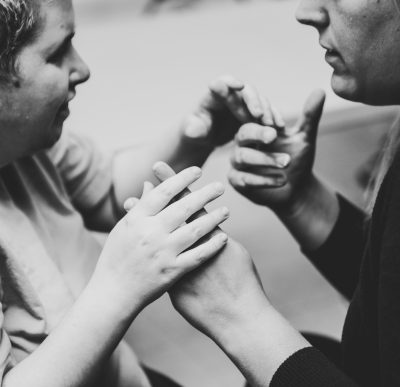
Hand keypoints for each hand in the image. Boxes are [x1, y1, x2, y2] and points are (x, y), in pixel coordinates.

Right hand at [93, 163, 229, 314]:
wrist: (113, 291)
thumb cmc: (116, 256)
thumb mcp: (124, 227)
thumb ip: (139, 206)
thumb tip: (149, 184)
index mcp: (137, 219)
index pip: (163, 192)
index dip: (182, 179)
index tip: (197, 170)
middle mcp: (150, 233)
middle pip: (183, 208)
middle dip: (205, 195)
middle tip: (220, 186)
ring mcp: (162, 253)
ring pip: (195, 230)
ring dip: (213, 218)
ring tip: (226, 210)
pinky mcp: (172, 271)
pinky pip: (197, 256)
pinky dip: (212, 246)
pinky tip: (223, 237)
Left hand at [147, 163, 269, 342]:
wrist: (238, 317)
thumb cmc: (243, 283)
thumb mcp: (235, 253)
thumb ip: (220, 237)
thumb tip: (214, 224)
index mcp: (208, 235)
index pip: (188, 202)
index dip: (175, 183)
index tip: (160, 166)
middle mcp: (189, 246)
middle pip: (169, 212)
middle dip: (158, 192)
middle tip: (146, 173)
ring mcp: (177, 263)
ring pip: (156, 235)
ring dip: (143, 218)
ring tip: (129, 202)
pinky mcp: (170, 280)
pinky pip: (154, 260)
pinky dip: (144, 247)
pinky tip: (132, 239)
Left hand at [181, 75, 274, 147]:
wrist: (207, 136)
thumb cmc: (196, 131)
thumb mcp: (192, 131)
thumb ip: (192, 130)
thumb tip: (193, 130)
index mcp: (214, 94)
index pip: (222, 83)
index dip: (230, 83)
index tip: (238, 86)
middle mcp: (232, 94)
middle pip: (246, 91)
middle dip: (253, 100)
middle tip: (258, 115)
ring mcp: (245, 103)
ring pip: (260, 100)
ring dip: (267, 111)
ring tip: (270, 124)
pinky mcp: (254, 113)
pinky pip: (267, 112)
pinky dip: (274, 117)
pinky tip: (280, 127)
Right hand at [228, 89, 325, 213]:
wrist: (296, 188)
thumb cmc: (296, 159)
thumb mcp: (304, 138)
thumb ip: (309, 116)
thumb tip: (320, 91)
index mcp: (256, 128)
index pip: (252, 116)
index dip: (261, 117)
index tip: (278, 122)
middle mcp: (242, 143)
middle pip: (243, 133)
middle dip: (258, 134)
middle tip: (274, 136)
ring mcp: (237, 162)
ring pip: (243, 156)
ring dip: (266, 159)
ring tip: (287, 162)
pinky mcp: (236, 181)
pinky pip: (245, 179)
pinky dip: (264, 179)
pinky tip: (282, 180)